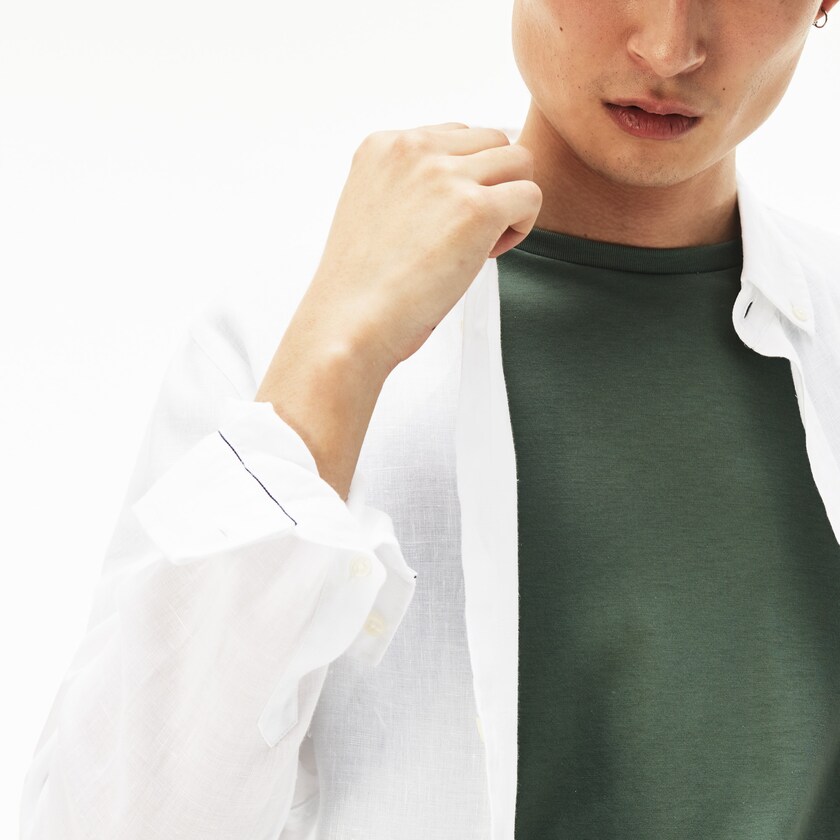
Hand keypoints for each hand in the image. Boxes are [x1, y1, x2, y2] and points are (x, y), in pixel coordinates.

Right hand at [301, 122, 541, 373]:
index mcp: (383, 145)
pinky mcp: (475, 209)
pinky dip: (521, 226)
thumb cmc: (362, 285)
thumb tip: (463, 183)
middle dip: (493, 185)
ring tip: (480, 243)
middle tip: (465, 235)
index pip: (457, 136)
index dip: (463, 181)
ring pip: (520, 161)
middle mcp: (413, 148)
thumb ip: (411, 183)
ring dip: (510, 202)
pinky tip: (488, 255)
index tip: (441, 222)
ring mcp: (445, 176)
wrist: (351, 322)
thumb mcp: (375, 209)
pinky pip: (531, 196)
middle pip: (494, 141)